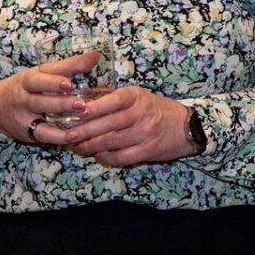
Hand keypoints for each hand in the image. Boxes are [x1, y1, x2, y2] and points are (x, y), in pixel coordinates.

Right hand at [0, 51, 93, 144]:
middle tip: (81, 104)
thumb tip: (95, 55)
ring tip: (81, 118)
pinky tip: (73, 137)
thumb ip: (69, 65)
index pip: (39, 79)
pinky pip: (42, 135)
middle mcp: (23, 97)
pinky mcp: (27, 132)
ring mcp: (24, 116)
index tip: (69, 83)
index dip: (53, 81)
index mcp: (28, 79)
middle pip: (39, 101)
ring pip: (41, 119)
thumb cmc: (28, 86)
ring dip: (61, 121)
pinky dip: (57, 137)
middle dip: (60, 103)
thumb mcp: (42, 72)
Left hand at [59, 84, 197, 167]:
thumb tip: (83, 103)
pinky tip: (98, 156)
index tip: (77, 111)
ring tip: (78, 147)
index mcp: (137, 96)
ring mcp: (145, 133)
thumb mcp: (139, 96)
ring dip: (91, 146)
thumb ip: (114, 99)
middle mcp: (141, 114)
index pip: (114, 100)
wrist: (186, 126)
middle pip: (109, 124)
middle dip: (85, 131)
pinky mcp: (148, 151)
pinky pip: (122, 157)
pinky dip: (107, 157)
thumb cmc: (155, 109)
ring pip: (112, 142)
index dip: (95, 106)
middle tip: (68, 135)